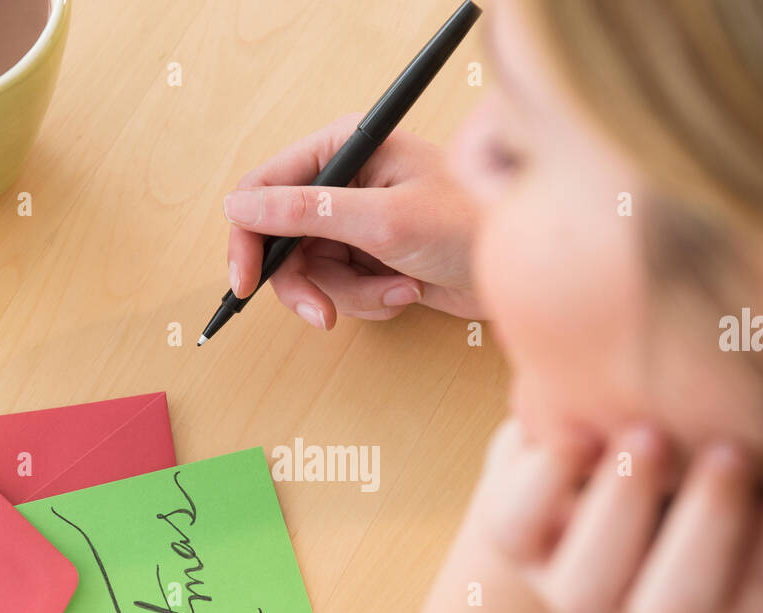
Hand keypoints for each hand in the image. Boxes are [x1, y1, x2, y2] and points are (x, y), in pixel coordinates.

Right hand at [224, 113, 484, 328]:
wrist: (522, 271)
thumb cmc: (471, 226)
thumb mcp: (382, 221)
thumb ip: (307, 212)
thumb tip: (240, 206)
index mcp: (346, 146)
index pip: (265, 187)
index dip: (248, 237)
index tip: (245, 282)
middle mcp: (347, 180)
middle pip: (284, 242)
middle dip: (309, 283)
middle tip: (326, 314)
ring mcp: (360, 222)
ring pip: (314, 274)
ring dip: (353, 295)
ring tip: (398, 290)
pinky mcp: (374, 257)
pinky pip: (344, 291)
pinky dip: (372, 302)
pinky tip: (409, 292)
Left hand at [471, 417, 762, 612]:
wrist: (600, 446)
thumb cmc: (707, 458)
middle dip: (709, 534)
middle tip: (734, 452)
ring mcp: (568, 585)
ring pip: (584, 590)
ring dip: (622, 509)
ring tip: (650, 434)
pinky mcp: (514, 539)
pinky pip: (509, 531)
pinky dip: (539, 480)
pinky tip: (577, 432)